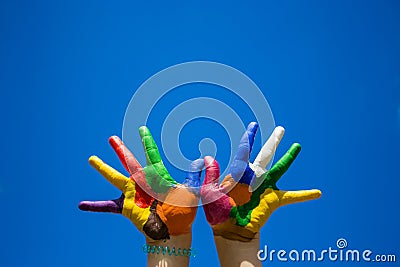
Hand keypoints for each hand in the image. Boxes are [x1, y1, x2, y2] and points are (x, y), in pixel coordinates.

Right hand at [79, 126, 203, 239]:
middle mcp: (143, 182)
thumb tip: (202, 159)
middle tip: (112, 137)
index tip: (142, 128)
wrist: (174, 230)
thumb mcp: (191, 192)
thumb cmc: (183, 211)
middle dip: (121, 150)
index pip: (151, 154)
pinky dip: (95, 205)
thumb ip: (194, 175)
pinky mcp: (126, 207)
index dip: (146, 141)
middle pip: (130, 161)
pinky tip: (81, 205)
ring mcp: (133, 193)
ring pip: (115, 177)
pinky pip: (107, 206)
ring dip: (103, 168)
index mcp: (157, 176)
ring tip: (92, 159)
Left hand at [201, 122, 321, 241]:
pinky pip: (291, 196)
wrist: (229, 230)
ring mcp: (264, 187)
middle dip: (273, 142)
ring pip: (279, 168)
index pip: (245, 151)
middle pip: (265, 154)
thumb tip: (208, 157)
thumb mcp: (210, 193)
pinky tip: (317, 193)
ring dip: (288, 157)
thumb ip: (212, 175)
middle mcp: (253, 177)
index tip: (254, 125)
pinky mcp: (273, 199)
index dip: (250, 138)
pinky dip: (304, 195)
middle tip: (280, 129)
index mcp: (239, 173)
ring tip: (297, 146)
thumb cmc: (218, 212)